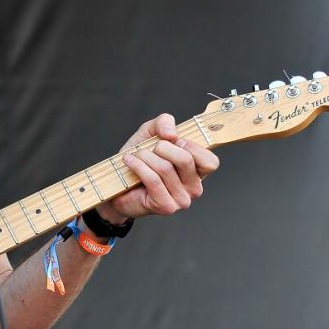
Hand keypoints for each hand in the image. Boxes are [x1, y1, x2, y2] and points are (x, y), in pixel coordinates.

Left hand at [97, 113, 219, 222]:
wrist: (118, 184)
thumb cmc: (139, 160)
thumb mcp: (151, 133)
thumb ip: (164, 123)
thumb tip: (171, 134)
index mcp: (198, 172)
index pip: (210, 161)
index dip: (190, 145)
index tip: (171, 141)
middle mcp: (194, 188)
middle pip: (186, 160)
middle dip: (162, 147)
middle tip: (149, 148)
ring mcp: (181, 200)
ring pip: (166, 168)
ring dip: (145, 156)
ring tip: (136, 155)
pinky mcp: (165, 206)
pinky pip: (153, 180)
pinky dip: (138, 166)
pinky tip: (130, 161)